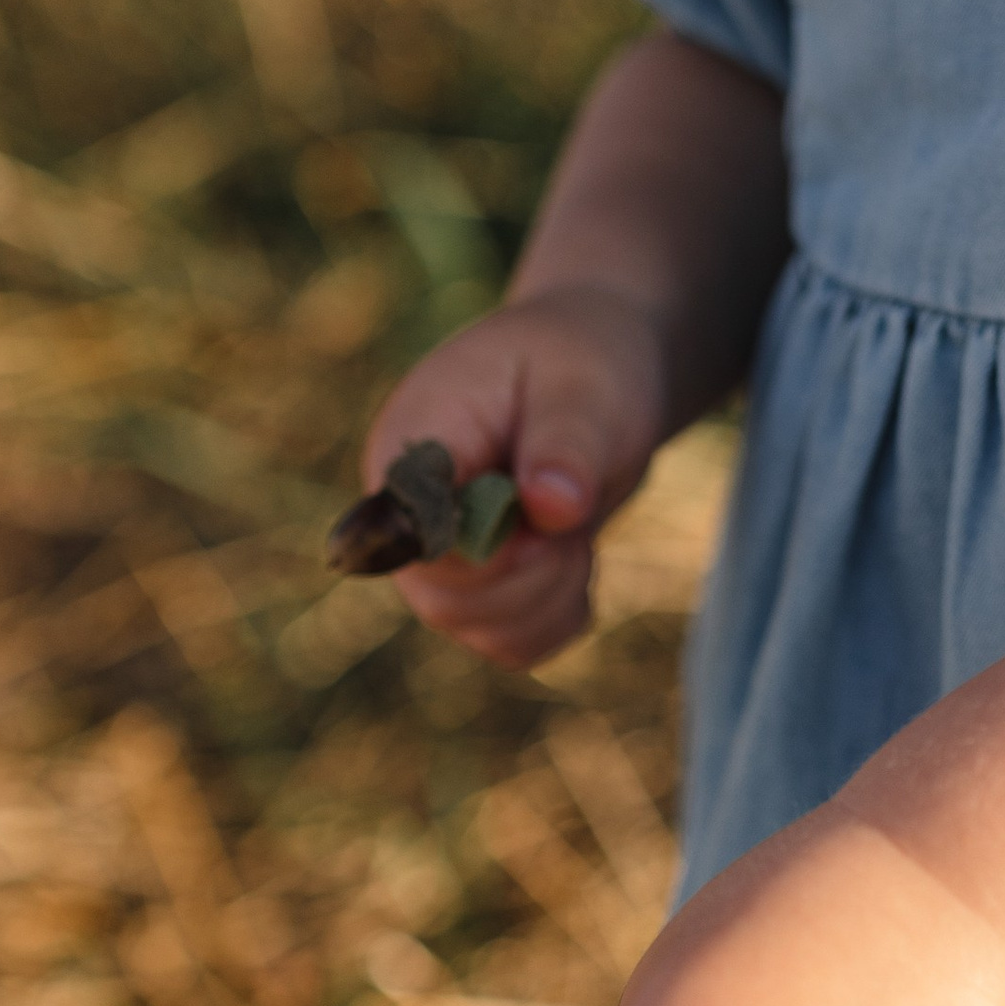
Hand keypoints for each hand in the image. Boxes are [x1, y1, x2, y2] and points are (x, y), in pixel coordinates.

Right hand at [361, 290, 670, 667]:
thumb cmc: (581, 362)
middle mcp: (410, 510)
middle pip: (443, 598)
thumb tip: (552, 506)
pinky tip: (573, 559)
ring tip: (572, 527)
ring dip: (549, 596)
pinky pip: (511, 643)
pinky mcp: (479, 590)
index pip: (409, 531)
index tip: (539, 518)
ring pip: (478, 629)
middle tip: (572, 512)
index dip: (478, 547)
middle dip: (530, 574)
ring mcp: (440, 558)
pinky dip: (557, 616)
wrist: (595, 374)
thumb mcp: (584, 386)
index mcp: (412, 445)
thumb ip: (565, 443)